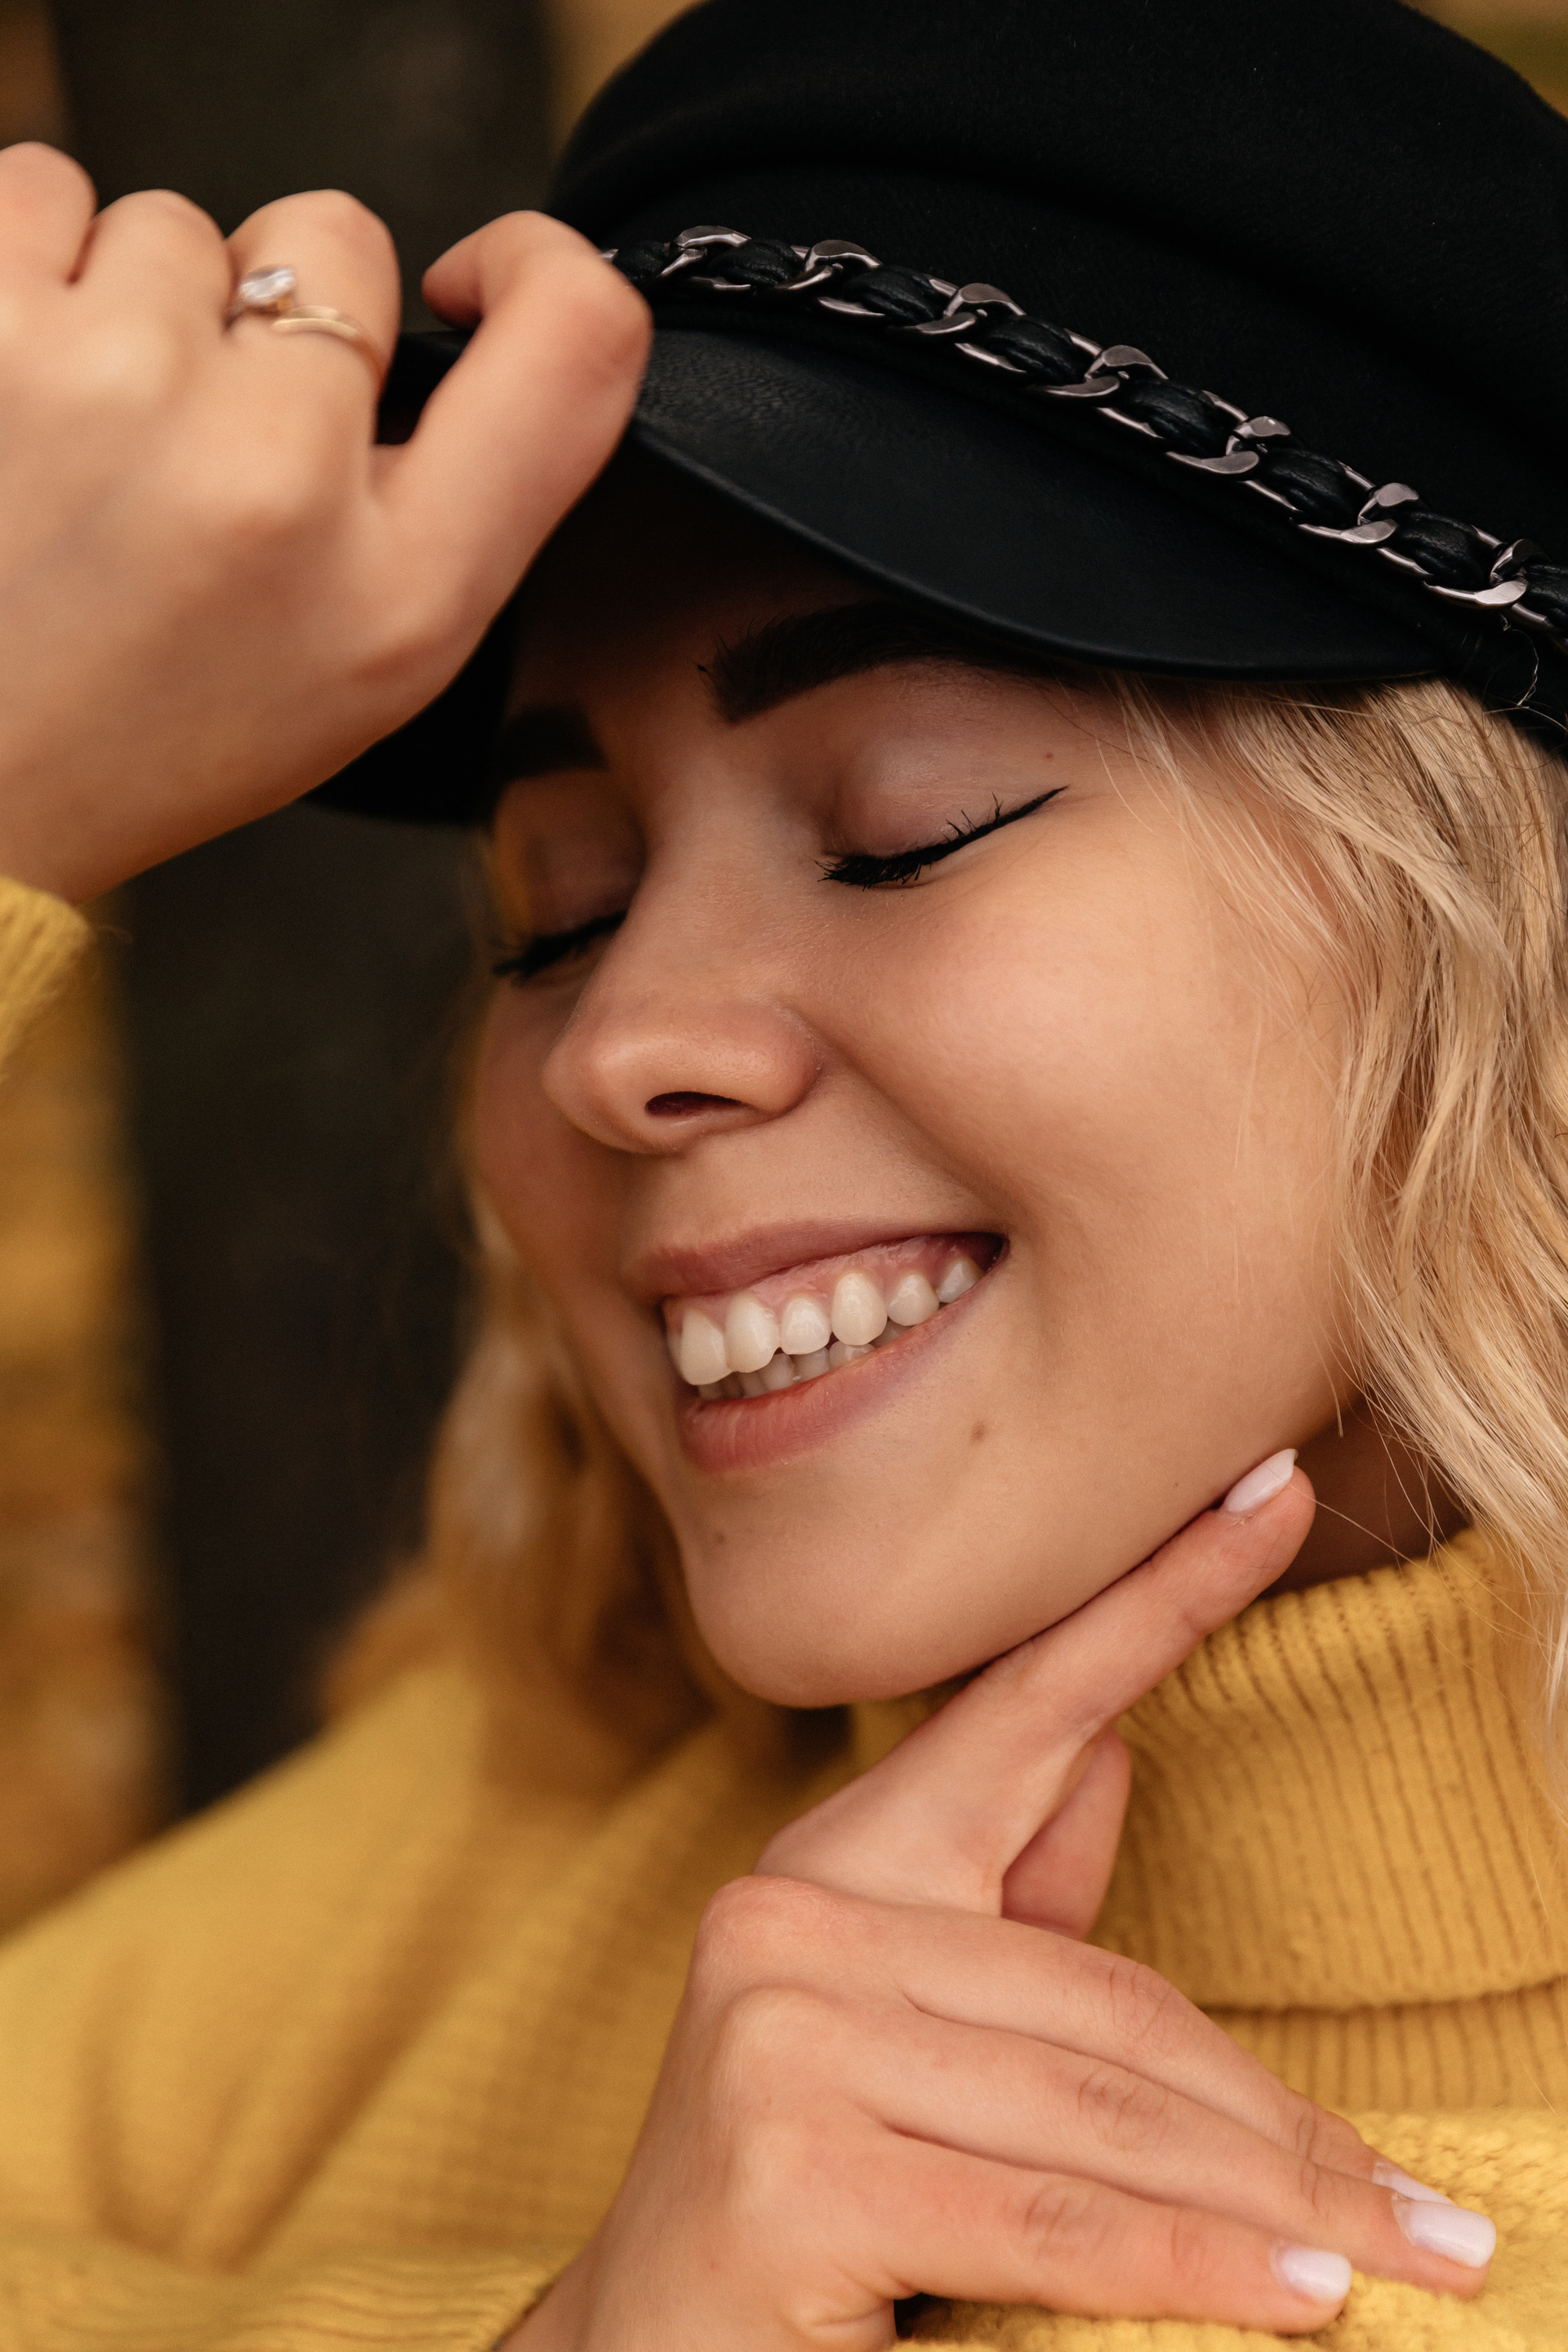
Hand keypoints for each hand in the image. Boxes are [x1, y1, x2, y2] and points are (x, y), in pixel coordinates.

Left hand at [0, 145, 647, 902]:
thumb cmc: (156, 721)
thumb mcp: (381, 665)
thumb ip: (476, 496)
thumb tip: (498, 308)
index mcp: (403, 587)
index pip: (577, 340)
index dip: (542, 266)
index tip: (471, 284)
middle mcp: (275, 477)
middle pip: (338, 237)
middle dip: (281, 310)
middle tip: (210, 446)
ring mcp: (117, 385)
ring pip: (176, 223)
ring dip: (142, 304)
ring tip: (98, 439)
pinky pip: (47, 189)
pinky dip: (36, 267)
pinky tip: (28, 388)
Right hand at [519, 1464, 1492, 2346]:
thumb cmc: (802, 2213)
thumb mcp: (915, 2044)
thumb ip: (1008, 1906)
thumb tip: (1116, 1753)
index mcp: (834, 1868)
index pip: (1027, 1714)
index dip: (1161, 1601)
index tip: (1277, 1492)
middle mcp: (791, 1915)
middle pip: (1110, 2005)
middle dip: (1285, 2122)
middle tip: (1438, 2218)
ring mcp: (780, 2029)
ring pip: (1103, 2114)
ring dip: (1278, 2206)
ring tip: (1415, 2265)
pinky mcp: (790, 2160)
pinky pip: (1056, 2219)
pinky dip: (1195, 2266)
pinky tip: (1308, 2299)